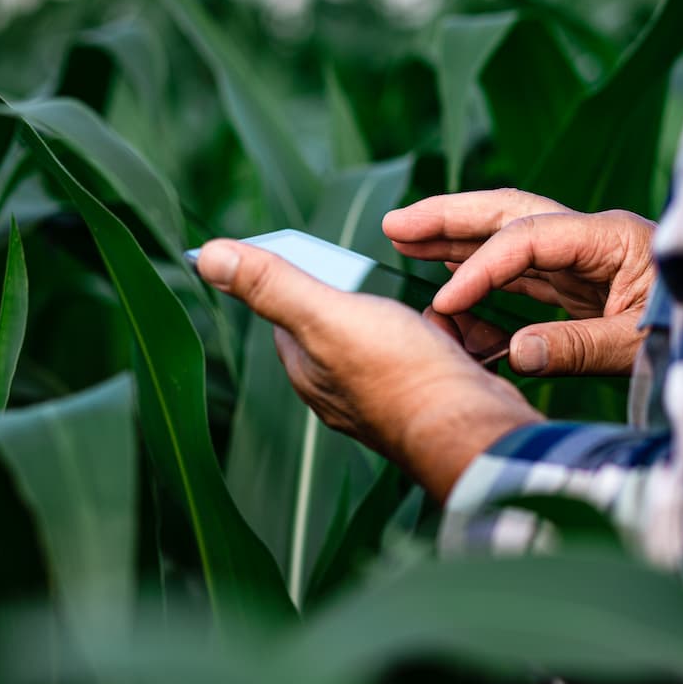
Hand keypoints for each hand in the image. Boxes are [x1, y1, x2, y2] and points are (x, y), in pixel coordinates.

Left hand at [195, 240, 540, 501]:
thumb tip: (208, 256)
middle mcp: (342, 393)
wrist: (474, 426)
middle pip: (343, 327)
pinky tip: (455, 335)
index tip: (320, 262)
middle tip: (383, 286)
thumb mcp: (327, 316)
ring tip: (425, 312)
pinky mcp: (432, 398)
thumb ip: (272, 286)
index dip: (301, 283)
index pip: (287, 318)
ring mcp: (390, 399)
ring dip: (410, 319)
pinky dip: (443, 339)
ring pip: (394, 341)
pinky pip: (432, 357)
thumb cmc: (401, 374)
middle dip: (367, 301)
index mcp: (309, 373)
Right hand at [384, 189, 655, 376]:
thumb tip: (514, 353)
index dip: (481, 269)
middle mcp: (594, 238)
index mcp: (612, 239)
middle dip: (450, 216)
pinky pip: (523, 273)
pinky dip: (483, 273)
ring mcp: (587, 259)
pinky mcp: (584, 283)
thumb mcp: (644, 345)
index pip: (528, 240)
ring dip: (458, 238)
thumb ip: (580, 348)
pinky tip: (451, 282)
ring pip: (510, 238)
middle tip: (395, 226)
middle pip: (509, 212)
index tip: (443, 304)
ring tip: (405, 241)